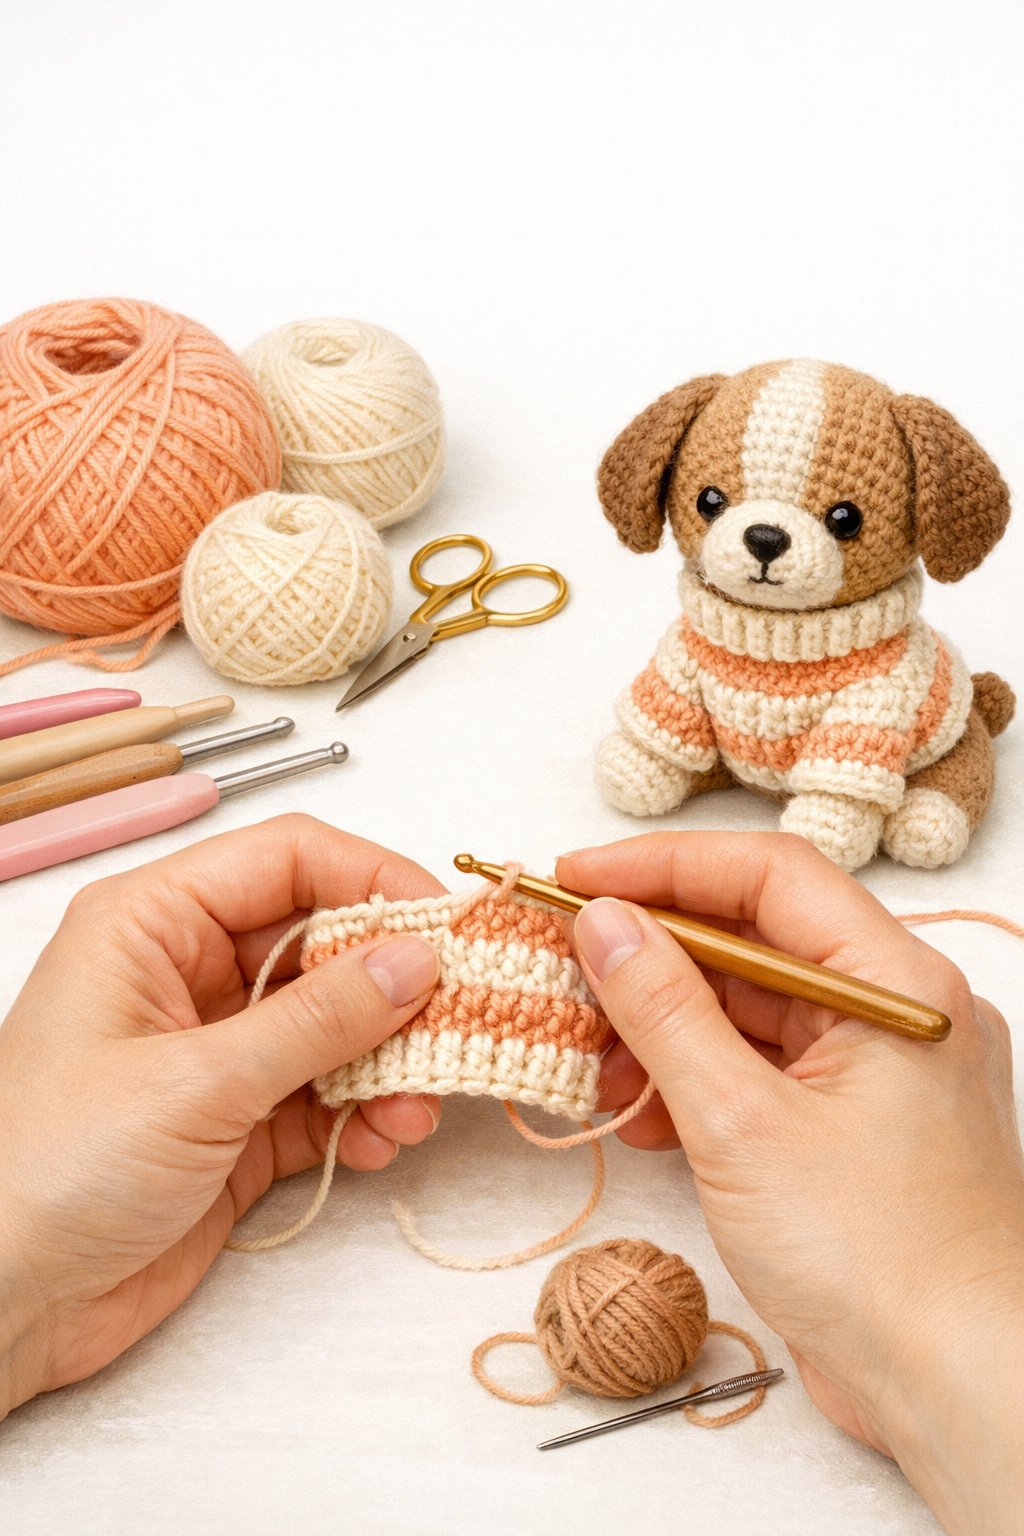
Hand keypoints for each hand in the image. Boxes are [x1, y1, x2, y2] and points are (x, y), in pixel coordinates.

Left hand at [0, 815, 443, 1418]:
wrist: (4, 1307)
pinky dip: (365, 1113)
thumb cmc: (52, 1168)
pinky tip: (383, 1141)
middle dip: (395, 982)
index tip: (450, 922)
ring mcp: (218, 1049)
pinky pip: (326, 1093)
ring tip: (420, 1105)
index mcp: (154, 923)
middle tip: (462, 1017)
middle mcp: (189, 972)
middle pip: (323, 941)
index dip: (374, 877)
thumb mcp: (196, 1082)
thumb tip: (418, 959)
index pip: (288, 859)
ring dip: (391, 1059)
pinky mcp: (239, 1122)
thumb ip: (317, 1019)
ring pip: (336, 1023)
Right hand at [560, 832, 1023, 1534]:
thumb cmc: (879, 1259)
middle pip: (755, 939)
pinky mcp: (853, 1126)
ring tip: (591, 1060)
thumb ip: (664, 1009)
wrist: (958, 1389)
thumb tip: (602, 921)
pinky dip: (697, 1081)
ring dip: (664, 1027)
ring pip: (751, 1008)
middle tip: (564, 963)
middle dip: (653, 953)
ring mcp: (876, 1070)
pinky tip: (640, 1114)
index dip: (661, 866)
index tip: (574, 876)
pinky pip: (762, 1070)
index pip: (767, 874)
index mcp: (895, 983)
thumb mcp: (741, 1122)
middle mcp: (895, 1011)